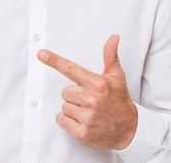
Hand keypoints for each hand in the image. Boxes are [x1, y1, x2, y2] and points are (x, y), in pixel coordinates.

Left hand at [37, 34, 137, 149]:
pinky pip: (62, 120)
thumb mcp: (117, 77)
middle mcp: (91, 99)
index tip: (42, 54)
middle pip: (65, 92)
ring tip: (88, 112)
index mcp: (98, 83)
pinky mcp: (82, 132)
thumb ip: (110, 56)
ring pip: (63, 107)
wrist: (129, 130)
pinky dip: (68, 122)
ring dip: (72, 109)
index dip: (54, 60)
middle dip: (74, 95)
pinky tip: (82, 122)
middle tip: (89, 100)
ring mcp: (86, 117)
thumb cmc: (120, 101)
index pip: (71, 69)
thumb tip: (113, 37)